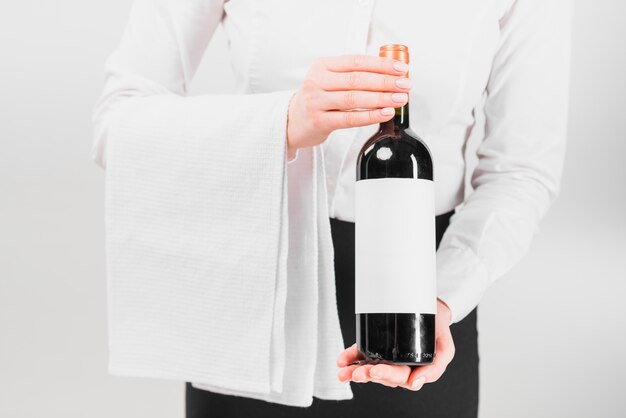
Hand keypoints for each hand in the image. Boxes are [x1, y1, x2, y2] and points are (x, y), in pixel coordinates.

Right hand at [286, 54, 411, 154]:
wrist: (293, 121)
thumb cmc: (317, 99)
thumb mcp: (329, 80)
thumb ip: (352, 74)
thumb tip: (389, 73)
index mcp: (322, 66)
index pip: (356, 61)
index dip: (381, 64)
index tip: (400, 69)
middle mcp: (317, 81)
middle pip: (358, 79)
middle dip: (386, 82)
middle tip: (405, 84)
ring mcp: (316, 101)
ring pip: (355, 98)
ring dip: (381, 98)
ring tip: (399, 99)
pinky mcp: (319, 121)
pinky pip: (349, 118)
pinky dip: (369, 116)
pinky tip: (384, 113)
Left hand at [336, 299, 454, 390]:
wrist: (433, 308)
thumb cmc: (437, 329)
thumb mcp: (445, 349)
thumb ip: (435, 368)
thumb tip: (415, 383)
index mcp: (414, 370)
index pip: (399, 378)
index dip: (385, 375)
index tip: (374, 370)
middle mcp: (398, 366)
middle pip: (381, 375)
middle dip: (368, 375)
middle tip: (358, 373)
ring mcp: (386, 357)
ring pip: (369, 368)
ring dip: (355, 371)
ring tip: (345, 371)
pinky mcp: (375, 347)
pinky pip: (362, 355)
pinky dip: (351, 358)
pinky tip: (342, 361)